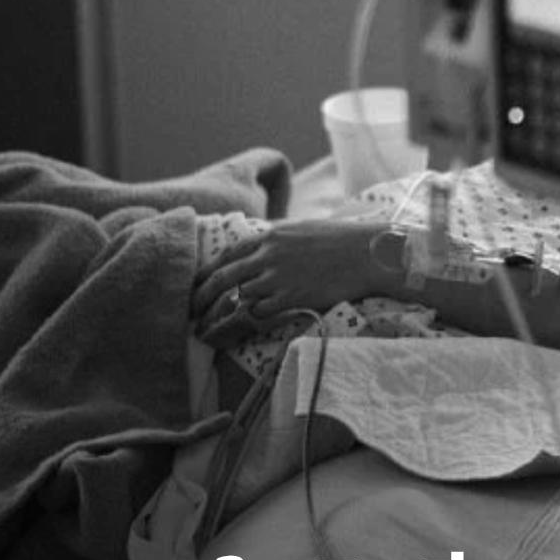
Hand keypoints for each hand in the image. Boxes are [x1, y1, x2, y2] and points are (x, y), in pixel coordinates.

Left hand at [192, 218, 386, 346]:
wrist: (367, 252)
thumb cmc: (340, 240)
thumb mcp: (300, 230)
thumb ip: (276, 241)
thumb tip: (262, 251)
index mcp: (268, 236)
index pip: (226, 255)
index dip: (206, 273)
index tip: (196, 285)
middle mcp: (267, 255)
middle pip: (222, 278)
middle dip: (202, 297)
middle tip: (192, 311)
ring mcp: (278, 277)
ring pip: (237, 298)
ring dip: (221, 314)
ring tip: (207, 329)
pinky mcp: (291, 297)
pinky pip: (259, 312)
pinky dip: (246, 320)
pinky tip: (241, 326)